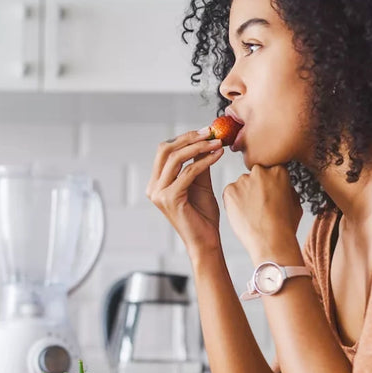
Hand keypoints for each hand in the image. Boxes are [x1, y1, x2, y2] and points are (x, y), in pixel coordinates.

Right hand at [147, 128, 225, 255]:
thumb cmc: (203, 216)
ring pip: (176, 159)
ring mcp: (159, 193)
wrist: (206, 241)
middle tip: (210, 132)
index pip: (165, 151)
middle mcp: (154, 187)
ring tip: (217, 142)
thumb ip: (198, 164)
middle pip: (165, 150)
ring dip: (198, 147)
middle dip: (189, 138)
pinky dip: (204, 161)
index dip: (184, 138)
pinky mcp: (170, 198)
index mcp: (157, 183)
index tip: (206, 131)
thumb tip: (204, 140)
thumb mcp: (200, 184)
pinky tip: (217, 155)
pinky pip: (188, 172)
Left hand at [223, 165, 303, 264]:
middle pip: (255, 176)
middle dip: (256, 187)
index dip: (270, 185)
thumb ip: (287, 188)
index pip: (271, 171)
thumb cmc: (285, 226)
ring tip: (252, 214)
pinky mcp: (229, 190)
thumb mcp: (295, 203)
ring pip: (242, 185)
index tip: (270, 195)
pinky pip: (230, 194)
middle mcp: (259, 171)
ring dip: (244, 195)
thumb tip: (281, 185)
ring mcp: (243, 180)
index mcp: (278, 171)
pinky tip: (243, 215)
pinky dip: (234, 203)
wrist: (270, 241)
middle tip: (260, 205)